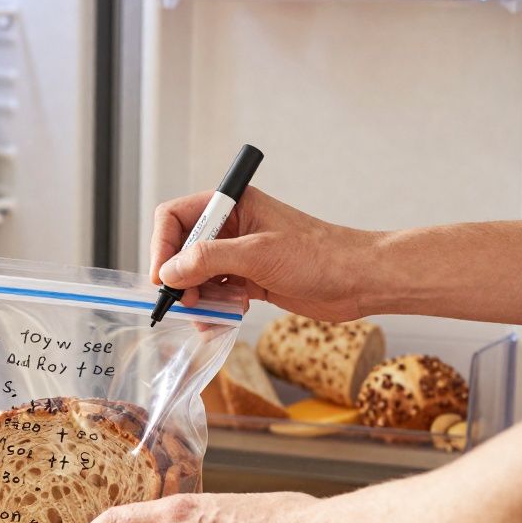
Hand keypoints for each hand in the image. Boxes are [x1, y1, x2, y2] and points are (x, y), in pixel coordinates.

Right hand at [151, 188, 375, 322]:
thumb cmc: (319, 256)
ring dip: (197, 297)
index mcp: (232, 205)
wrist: (359, 280)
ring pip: (197, 275)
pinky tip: (225, 317)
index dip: (163, 245)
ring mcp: (240, 254)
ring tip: (209, 314)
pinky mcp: (249, 279)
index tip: (163, 277)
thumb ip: (209, 259)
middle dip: (179, 277)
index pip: (176, 217)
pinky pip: (216, 292)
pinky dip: (213, 307)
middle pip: (182, 249)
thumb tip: (170, 271)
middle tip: (185, 301)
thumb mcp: (258, 254)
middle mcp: (231, 227)